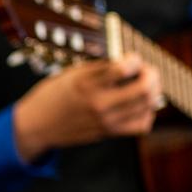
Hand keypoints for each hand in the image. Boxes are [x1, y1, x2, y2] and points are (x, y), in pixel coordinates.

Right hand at [13, 53, 162, 160]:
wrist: (37, 126)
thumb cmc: (53, 95)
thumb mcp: (70, 74)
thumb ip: (98, 68)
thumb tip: (127, 60)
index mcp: (86, 83)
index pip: (123, 68)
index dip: (134, 59)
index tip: (131, 58)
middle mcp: (98, 103)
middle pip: (143, 88)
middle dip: (152, 75)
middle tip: (147, 71)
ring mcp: (105, 120)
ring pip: (147, 106)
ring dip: (153, 92)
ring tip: (147, 86)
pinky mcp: (108, 133)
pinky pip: (141, 125)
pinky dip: (147, 113)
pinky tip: (140, 106)